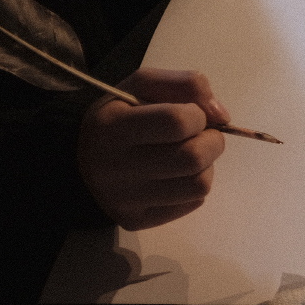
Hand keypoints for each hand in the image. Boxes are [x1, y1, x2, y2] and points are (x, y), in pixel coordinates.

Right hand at [78, 68, 228, 230]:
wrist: (82, 160)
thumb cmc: (119, 116)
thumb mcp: (143, 85)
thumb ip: (186, 84)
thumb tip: (222, 116)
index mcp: (112, 127)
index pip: (178, 121)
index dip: (197, 114)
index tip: (190, 114)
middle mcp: (113, 167)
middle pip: (193, 158)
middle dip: (211, 141)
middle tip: (199, 136)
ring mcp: (124, 199)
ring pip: (199, 185)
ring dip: (205, 166)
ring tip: (186, 155)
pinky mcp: (137, 220)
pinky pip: (192, 203)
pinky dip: (194, 186)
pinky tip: (175, 176)